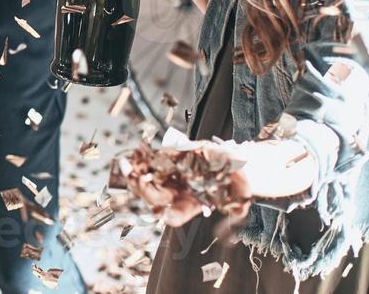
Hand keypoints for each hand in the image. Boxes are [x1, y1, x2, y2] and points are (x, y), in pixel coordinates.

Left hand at [128, 140, 251, 227]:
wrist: (230, 160)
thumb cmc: (235, 179)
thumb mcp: (241, 192)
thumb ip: (239, 204)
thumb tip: (237, 213)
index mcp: (191, 204)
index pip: (175, 215)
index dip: (169, 215)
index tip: (164, 212)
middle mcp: (176, 194)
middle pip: (153, 198)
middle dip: (142, 189)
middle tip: (134, 177)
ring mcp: (168, 178)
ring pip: (145, 181)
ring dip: (133, 174)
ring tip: (126, 165)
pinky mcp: (164, 162)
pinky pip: (147, 162)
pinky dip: (139, 158)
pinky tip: (133, 153)